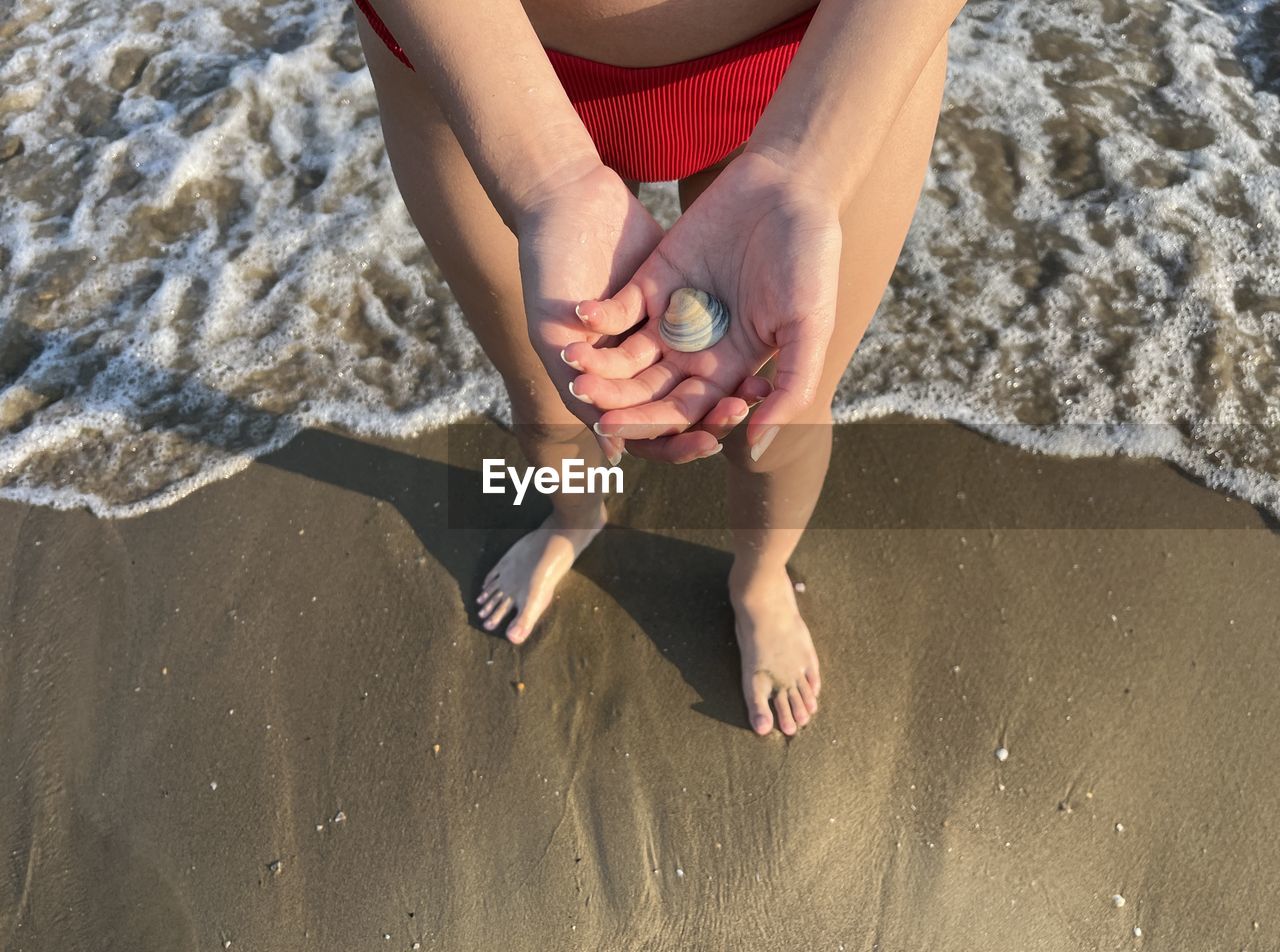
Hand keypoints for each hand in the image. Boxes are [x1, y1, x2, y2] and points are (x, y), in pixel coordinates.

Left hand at [561, 150, 840, 456]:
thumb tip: (755, 446)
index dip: (654, 424)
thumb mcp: (810, 327)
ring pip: (626, 355)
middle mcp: (697, 350)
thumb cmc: (810, 259)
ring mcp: (672, 315)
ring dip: (599, 362)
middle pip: (648, 391)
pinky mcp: (653, 280)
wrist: (789, 186)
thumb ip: (791, 388)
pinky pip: (618, 308)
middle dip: (617, 399)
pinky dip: (599, 314)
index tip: (622, 427)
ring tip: (573, 360)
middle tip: (587, 401)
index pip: (685, 412)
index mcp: (731, 369)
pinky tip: (581, 317)